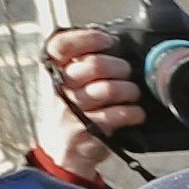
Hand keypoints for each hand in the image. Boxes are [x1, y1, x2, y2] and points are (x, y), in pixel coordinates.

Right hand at [37, 27, 143, 185]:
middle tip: (126, 72)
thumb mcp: (65, 84)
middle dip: (119, 66)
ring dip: (129, 89)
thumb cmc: (70, 111)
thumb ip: (79, 64)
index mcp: (53, 70)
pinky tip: (136, 113)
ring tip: (133, 93)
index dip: (87, 38)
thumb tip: (111, 46)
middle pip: (94, 64)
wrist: (62, 151)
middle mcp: (60, 87)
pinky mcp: (89, 129)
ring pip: (109, 89)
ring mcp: (74, 109)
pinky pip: (118, 114)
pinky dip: (133, 112)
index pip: (63, 45)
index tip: (106, 40)